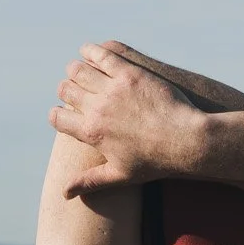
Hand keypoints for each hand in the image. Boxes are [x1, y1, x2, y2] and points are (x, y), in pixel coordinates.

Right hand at [50, 42, 204, 197]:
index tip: (63, 113)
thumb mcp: (120, 176)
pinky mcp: (129, 72)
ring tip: (79, 69)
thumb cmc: (155, 162)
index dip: (57, 115)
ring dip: (76, 69)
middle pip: (66, 90)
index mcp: (92, 132)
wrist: (186, 140)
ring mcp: (112, 88)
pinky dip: (92, 50)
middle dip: (66, 89)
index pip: (58, 118)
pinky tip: (90, 50)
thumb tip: (64, 194)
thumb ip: (90, 181)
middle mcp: (97, 108)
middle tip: (72, 89)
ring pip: (79, 69)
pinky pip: (102, 54)